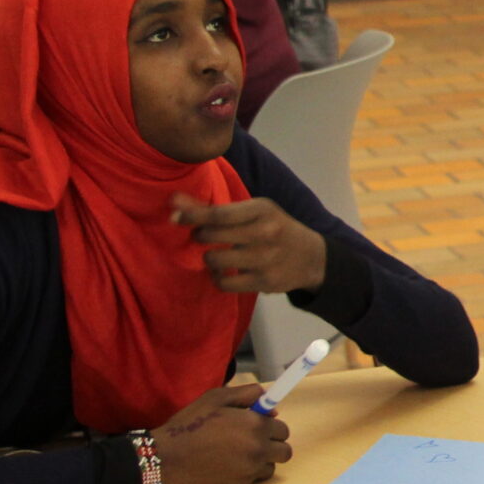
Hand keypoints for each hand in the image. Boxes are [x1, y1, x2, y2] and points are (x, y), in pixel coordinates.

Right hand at [154, 385, 291, 483]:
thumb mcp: (216, 398)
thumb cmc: (189, 425)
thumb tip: (271, 408)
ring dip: (261, 460)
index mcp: (256, 426)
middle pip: (284, 450)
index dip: (270, 426)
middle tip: (252, 441)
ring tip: (238, 454)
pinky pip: (254, 480)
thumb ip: (247, 394)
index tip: (258, 426)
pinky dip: (247, 473)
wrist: (165, 459)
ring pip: (271, 466)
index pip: (282, 429)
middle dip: (272, 444)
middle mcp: (258, 449)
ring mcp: (249, 471)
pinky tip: (229, 466)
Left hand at [173, 195, 328, 294]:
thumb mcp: (253, 212)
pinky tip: (225, 272)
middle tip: (205, 237)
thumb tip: (172, 201)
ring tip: (217, 255)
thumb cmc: (274, 229)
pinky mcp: (264, 282)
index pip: (219, 213)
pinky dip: (218, 277)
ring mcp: (265, 259)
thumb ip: (213, 208)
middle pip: (212, 236)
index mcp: (263, 209)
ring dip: (209, 258)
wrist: (311, 258)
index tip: (174, 218)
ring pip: (214, 260)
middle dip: (200, 236)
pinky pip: (223, 282)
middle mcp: (266, 232)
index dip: (192, 216)